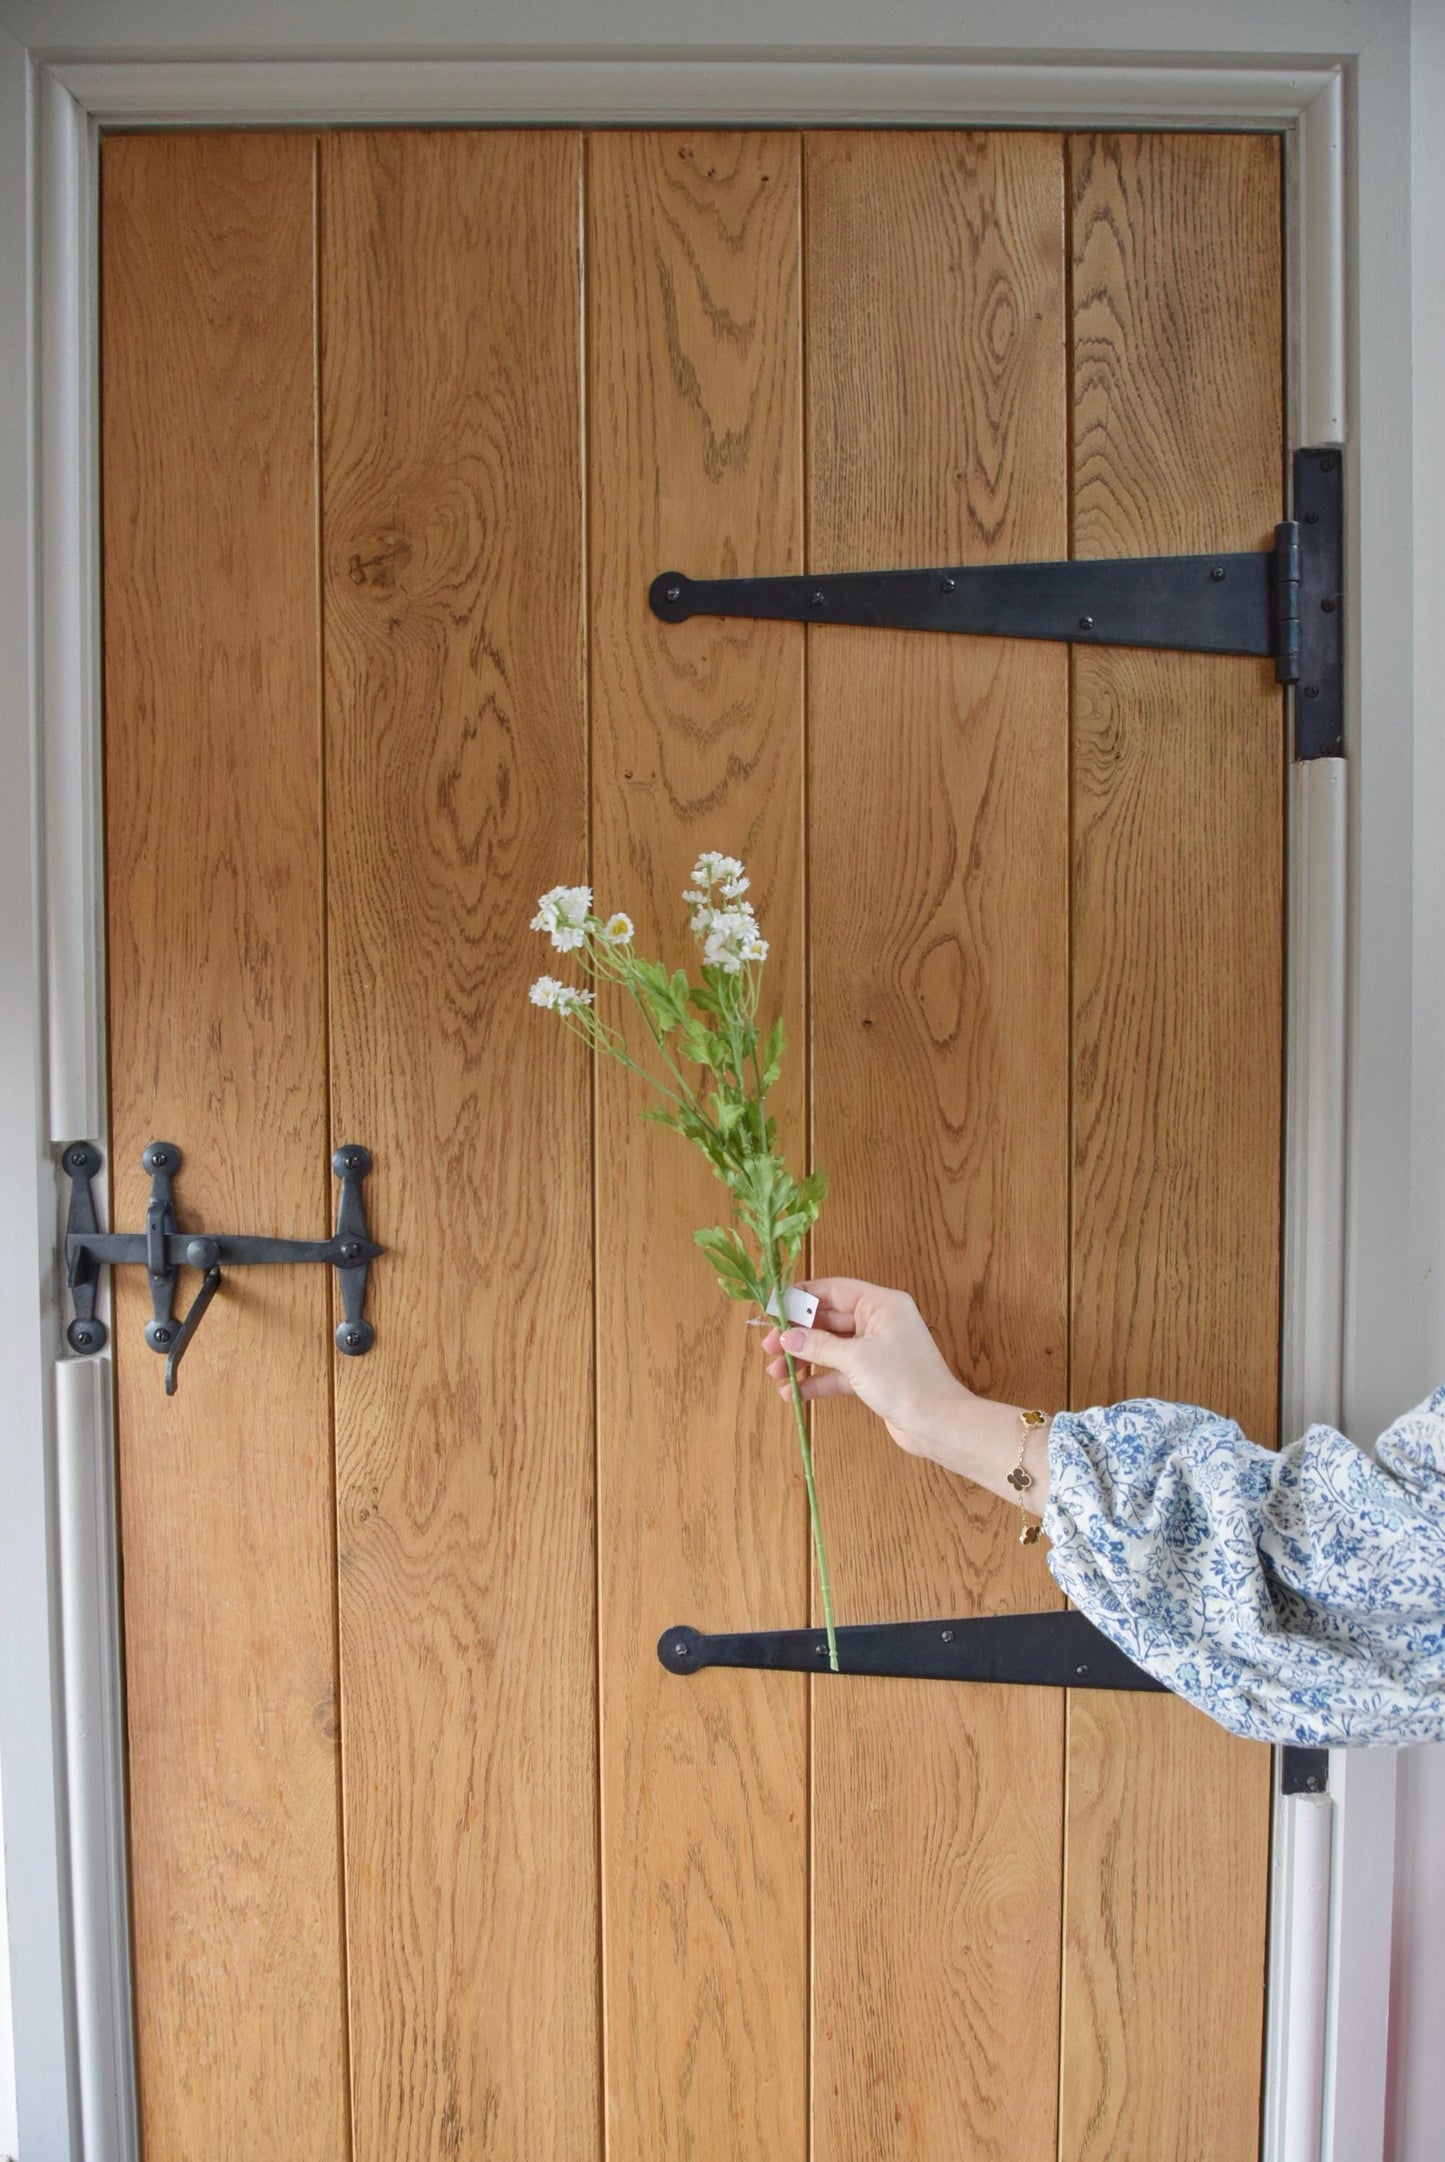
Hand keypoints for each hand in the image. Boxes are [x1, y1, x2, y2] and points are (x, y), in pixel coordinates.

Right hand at [759, 1277, 972, 1463]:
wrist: (937, 1423)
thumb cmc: (903, 1381)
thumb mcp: (856, 1358)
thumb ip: (819, 1345)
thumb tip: (786, 1338)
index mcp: (881, 1304)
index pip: (833, 1290)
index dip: (801, 1298)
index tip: (772, 1308)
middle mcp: (879, 1322)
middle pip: (828, 1320)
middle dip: (797, 1335)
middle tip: (768, 1348)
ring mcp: (876, 1350)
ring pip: (831, 1347)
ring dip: (803, 1359)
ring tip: (776, 1374)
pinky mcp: (874, 1376)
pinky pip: (839, 1372)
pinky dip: (818, 1380)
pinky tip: (795, 1393)